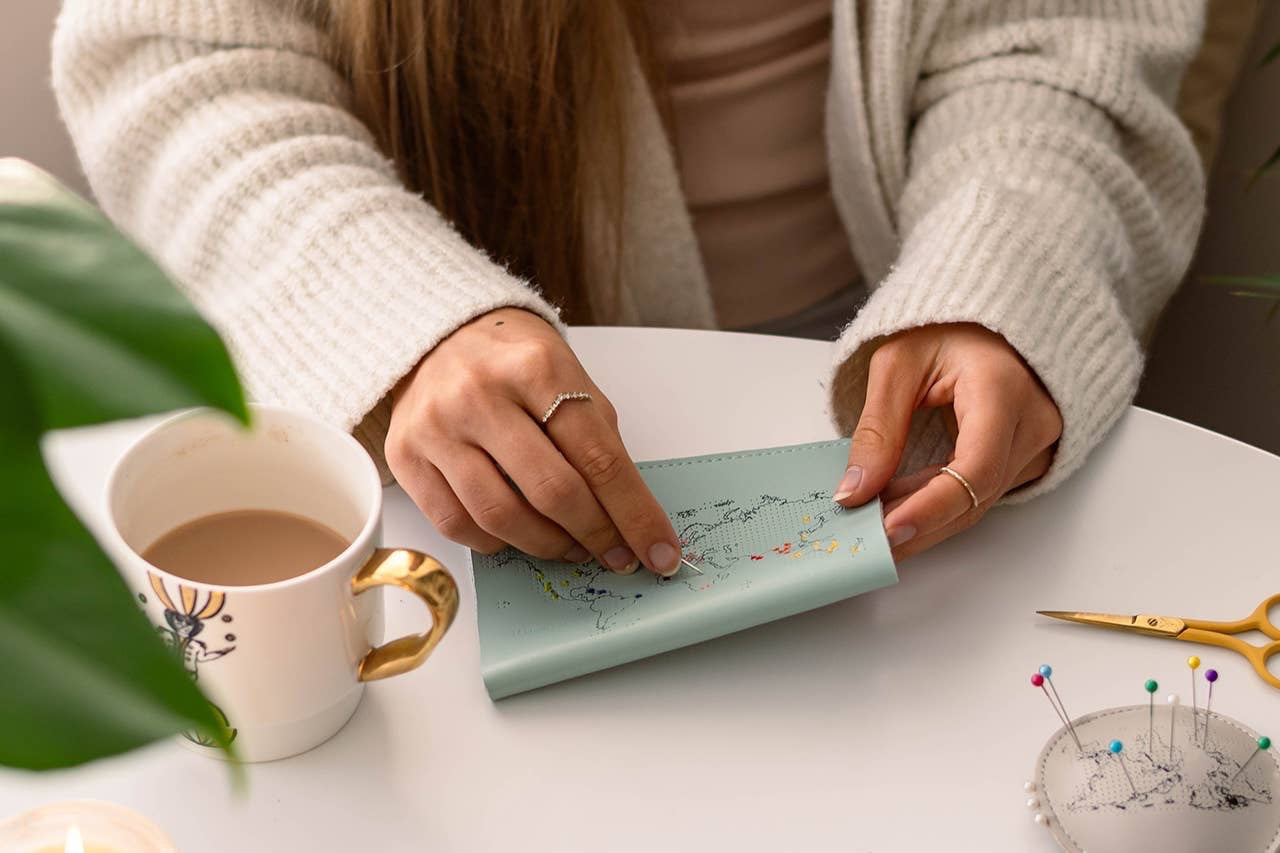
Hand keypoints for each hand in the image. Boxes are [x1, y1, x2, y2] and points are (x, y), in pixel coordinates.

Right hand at [386, 307, 682, 575]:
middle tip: (616, 555)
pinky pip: (457, 524)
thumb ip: (598, 444)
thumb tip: (631, 521)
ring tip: (571, 546)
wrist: (440, 335)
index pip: (598, 458)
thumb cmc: (516, 364)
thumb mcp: (571, 382)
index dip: (634, 514)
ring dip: (548, 546)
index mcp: (536, 368)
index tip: (659, 552)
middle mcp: (480, 394)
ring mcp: (436, 426)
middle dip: (596, 536)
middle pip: (552, 492)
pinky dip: (497, 543)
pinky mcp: (404, 455)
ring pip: (501, 517)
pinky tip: (519, 534)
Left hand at [832, 323, 1061, 560]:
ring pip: (977, 503)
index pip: (975, 468)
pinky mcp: (1024, 457)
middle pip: (975, 497)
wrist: (988, 321)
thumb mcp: (897, 364)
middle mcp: (1033, 422)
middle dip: (917, 524)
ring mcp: (1036, 443)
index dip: (931, 507)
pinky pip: (979, 493)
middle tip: (864, 541)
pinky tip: (897, 509)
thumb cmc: (949, 328)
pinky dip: (936, 505)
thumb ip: (877, 429)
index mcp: (1004, 389)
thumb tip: (854, 492)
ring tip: (870, 524)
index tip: (887, 530)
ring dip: (922, 518)